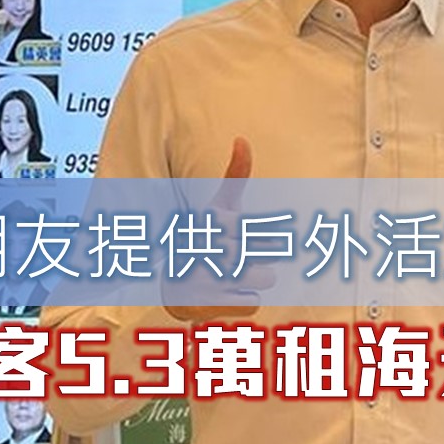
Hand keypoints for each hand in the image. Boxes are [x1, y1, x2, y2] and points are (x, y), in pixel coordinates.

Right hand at [163, 137, 274, 323]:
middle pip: (271, 258)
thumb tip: (242, 138)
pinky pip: (252, 304)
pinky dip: (240, 302)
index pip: (266, 230)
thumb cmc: (206, 238)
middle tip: (228, 260)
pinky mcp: (207, 305)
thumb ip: (236, 174)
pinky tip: (221, 295)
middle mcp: (210, 248)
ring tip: (227, 277)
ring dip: (251, 282)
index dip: (259, 238)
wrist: (172, 285)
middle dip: (256, 261)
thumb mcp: (220, 206)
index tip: (234, 238)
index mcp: (215, 222)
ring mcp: (208, 278)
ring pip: (266, 281)